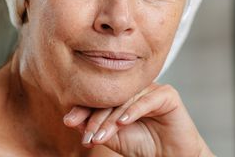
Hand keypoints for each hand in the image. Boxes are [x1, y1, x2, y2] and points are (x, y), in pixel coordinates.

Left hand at [63, 83, 214, 156]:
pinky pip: (147, 99)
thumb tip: (70, 119)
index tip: (67, 121)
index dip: (82, 109)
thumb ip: (95, 128)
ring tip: (101, 136)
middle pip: (109, 98)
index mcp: (120, 94)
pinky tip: (122, 123)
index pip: (98, 98)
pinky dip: (133, 111)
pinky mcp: (167, 94)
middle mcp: (133, 88)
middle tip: (87, 135)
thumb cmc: (143, 145)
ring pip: (125, 100)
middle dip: (95, 118)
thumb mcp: (114, 138)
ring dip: (111, 120)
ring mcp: (150, 88)